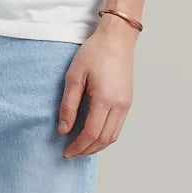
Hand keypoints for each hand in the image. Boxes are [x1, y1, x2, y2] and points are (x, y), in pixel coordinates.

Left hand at [57, 18, 135, 155]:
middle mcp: (119, 105)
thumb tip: (64, 129)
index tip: (66, 151)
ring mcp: (126, 104)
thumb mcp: (74, 77)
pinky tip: (94, 135)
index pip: (91, 133)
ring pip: (113, 136)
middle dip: (87, 150)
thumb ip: (68, 105)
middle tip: (71, 153)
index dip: (78, 146)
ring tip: (81, 147)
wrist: (117, 39)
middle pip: (104, 139)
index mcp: (105, 99)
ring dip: (97, 146)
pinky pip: (118, 127)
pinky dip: (105, 136)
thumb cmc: (94, 53)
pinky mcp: (128, 101)